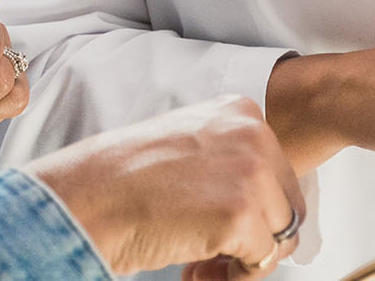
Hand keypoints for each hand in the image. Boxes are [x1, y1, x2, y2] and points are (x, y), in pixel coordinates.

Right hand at [28, 95, 304, 278]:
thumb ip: (227, 156)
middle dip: (257, 235)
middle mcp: (253, 134)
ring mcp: (251, 173)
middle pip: (287, 203)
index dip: (253, 207)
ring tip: (203, 267)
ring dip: (246, 259)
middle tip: (213, 256)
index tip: (219, 219)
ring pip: (282, 235)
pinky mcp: (242, 215)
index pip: (277, 170)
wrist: (87, 198)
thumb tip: (258, 195)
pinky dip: (234, 277)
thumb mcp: (186, 142)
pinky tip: (195, 271)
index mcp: (239, 111)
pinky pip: (263, 262)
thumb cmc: (119, 177)